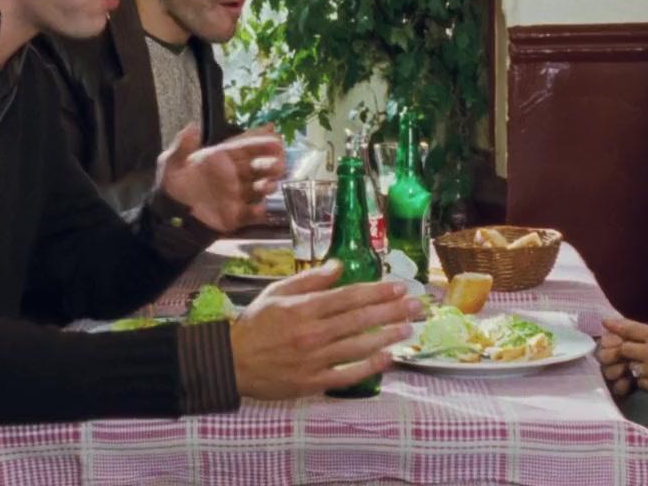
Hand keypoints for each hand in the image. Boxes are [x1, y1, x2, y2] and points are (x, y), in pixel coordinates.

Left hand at [154, 123, 284, 231]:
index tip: (276, 136)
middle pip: (257, 165)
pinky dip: (257, 212)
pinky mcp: (235, 215)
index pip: (244, 146)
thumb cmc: (171, 187)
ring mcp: (236, 195)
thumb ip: (182, 147)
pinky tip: (260, 210)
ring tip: (269, 185)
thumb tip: (193, 127)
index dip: (260, 140)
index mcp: (220, 159)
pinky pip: (251, 213)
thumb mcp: (171, 164)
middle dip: (271, 162)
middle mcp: (232, 175)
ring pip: (259, 187)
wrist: (169, 218)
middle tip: (278, 163)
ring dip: (268, 185)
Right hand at [229, 260, 423, 399]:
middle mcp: (312, 332)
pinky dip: (368, 367)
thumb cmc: (255, 324)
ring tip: (407, 329)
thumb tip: (340, 265)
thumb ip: (310, 278)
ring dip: (386, 336)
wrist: (231, 362)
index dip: (377, 291)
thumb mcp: (277, 292)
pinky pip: (346, 375)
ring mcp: (313, 359)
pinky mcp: (312, 382)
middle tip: (416, 306)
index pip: (349, 296)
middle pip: (359, 319)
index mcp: (303, 307)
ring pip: (358, 346)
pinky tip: (387, 358)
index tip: (398, 287)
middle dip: (391, 311)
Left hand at [601, 317, 647, 393]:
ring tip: (628, 366)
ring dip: (629, 366)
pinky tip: (646, 377)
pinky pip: (640, 383)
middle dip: (619, 349)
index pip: (629, 329)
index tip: (606, 324)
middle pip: (623, 349)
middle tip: (616, 351)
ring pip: (630, 367)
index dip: (616, 326)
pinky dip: (640, 380)